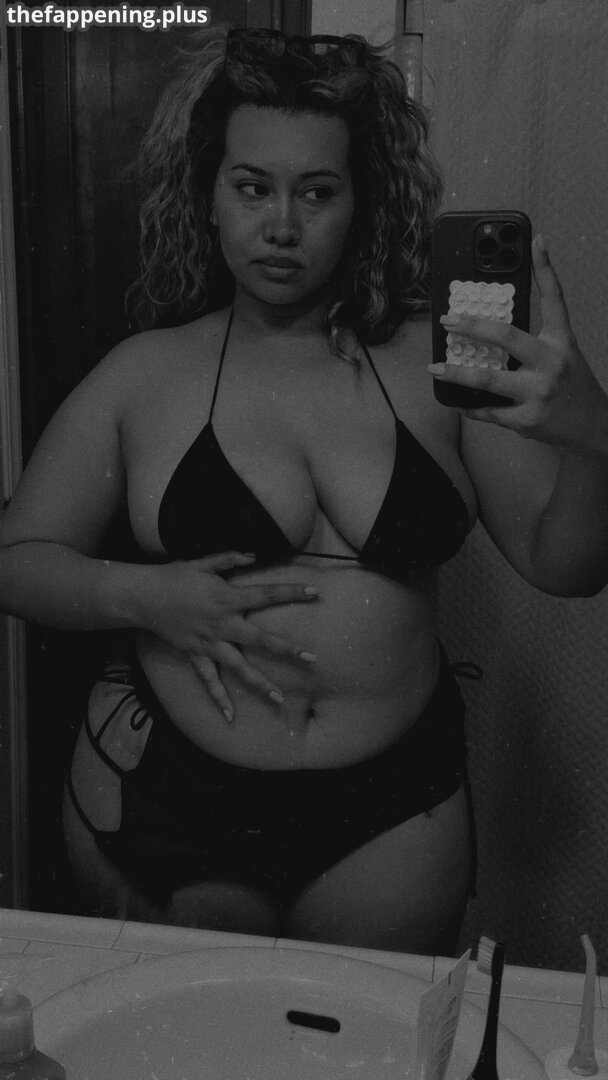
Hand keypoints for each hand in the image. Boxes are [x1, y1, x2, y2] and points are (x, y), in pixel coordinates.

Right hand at [139, 551, 317, 722]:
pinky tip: (230, 716)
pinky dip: (218, 698)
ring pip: (238, 667)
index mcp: (227, 597)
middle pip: (260, 640)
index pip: (266, 595)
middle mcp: (222, 623)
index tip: (315, 593)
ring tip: (279, 699)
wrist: (143, 597)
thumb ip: (229, 558)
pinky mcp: (195, 654)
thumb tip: (254, 556)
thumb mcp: (203, 562)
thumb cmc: (174, 576)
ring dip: (259, 683)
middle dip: (286, 650)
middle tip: (311, 660)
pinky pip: (208, 680)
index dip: (291, 593)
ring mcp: (209, 642)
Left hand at [429, 236, 607, 454]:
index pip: (554, 298)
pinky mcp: (527, 419)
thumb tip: (493, 330)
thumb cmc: (572, 386)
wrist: (595, 426)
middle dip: (472, 326)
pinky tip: (460, 402)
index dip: (545, 268)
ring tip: (435, 368)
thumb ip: (536, 340)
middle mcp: (551, 363)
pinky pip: (489, 411)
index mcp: (561, 342)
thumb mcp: (563, 355)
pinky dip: (472, 408)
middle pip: (507, 337)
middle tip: (448, 320)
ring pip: (488, 379)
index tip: (535, 241)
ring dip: (456, 374)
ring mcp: (538, 392)